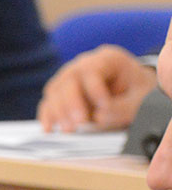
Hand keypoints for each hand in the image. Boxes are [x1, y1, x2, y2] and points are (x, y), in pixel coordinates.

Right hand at [36, 43, 154, 131]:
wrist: (135, 92)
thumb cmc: (138, 92)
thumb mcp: (141, 97)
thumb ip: (123, 106)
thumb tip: (97, 116)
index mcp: (107, 59)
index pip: (92, 71)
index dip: (95, 90)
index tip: (104, 106)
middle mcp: (84, 64)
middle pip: (68, 79)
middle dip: (71, 103)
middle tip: (79, 122)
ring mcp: (70, 77)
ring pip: (54, 91)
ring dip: (58, 111)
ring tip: (69, 130)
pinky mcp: (62, 93)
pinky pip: (49, 102)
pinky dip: (47, 115)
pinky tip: (49, 129)